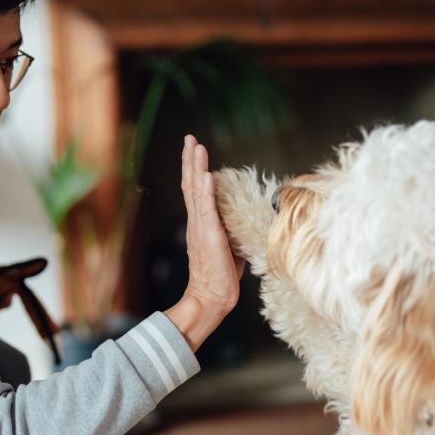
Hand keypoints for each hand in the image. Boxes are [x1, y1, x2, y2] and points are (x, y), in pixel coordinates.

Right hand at [165, 135, 244, 350]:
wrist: (212, 297)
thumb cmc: (222, 277)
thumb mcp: (230, 247)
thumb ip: (233, 230)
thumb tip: (246, 221)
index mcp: (200, 224)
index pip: (195, 191)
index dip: (194, 169)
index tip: (194, 150)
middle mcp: (197, 222)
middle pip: (190, 184)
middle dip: (190, 160)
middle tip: (189, 138)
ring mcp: (201, 227)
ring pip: (195, 191)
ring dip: (196, 167)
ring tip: (196, 147)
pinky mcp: (208, 235)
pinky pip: (206, 209)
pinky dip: (206, 190)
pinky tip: (206, 174)